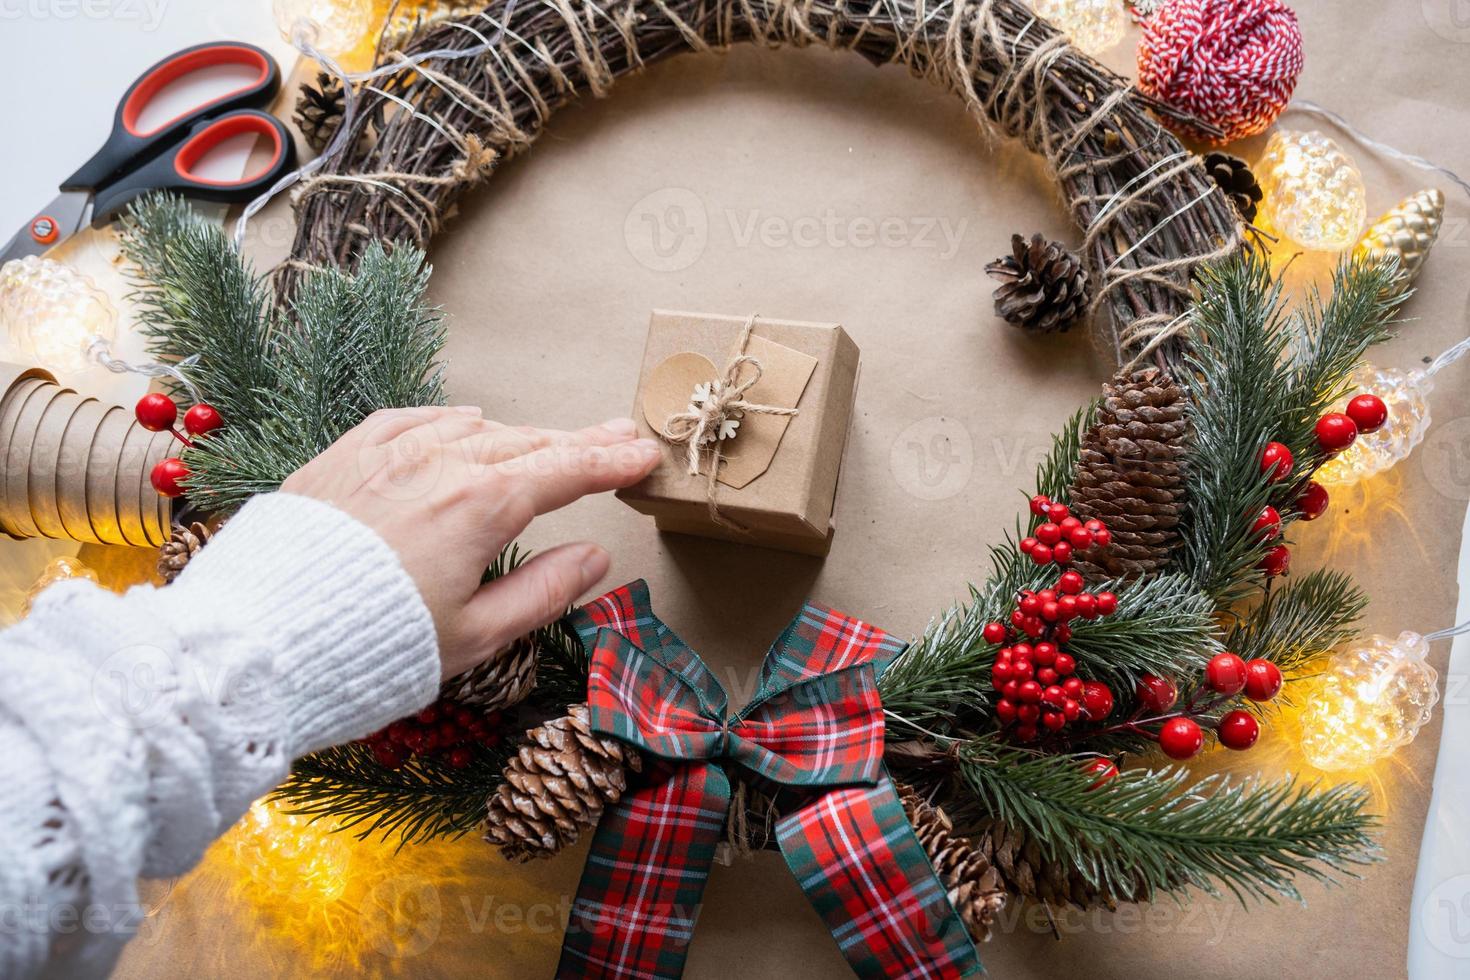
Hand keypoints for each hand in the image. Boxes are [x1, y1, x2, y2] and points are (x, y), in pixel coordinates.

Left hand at [281, 406, 660, 678]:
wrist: (256, 644)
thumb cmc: (370, 649)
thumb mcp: (476, 637)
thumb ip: (543, 591)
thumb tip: (596, 558)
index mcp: (478, 507)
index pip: (563, 472)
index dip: (610, 462)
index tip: (645, 454)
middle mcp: (435, 465)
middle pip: (524, 443)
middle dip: (576, 441)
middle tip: (617, 434)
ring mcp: (383, 456)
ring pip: (469, 429)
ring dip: (517, 432)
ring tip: (549, 438)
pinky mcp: (339, 460)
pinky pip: (406, 421)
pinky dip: (446, 418)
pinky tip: (463, 418)